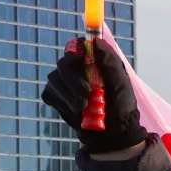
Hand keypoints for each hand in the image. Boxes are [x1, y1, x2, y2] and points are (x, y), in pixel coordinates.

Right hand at [42, 38, 148, 153]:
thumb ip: (109, 61)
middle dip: (73, 80)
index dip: (76, 51)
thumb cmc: (120, 104)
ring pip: (54, 79)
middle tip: (87, 95)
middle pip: (63, 63)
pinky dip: (63, 104)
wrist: (113, 130)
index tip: (82, 61)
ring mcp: (62, 81)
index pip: (76, 45)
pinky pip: (49, 93)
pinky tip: (77, 111)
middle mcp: (75, 67)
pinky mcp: (54, 95)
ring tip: (85, 107)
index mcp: (92, 60)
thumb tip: (96, 41)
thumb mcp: (120, 82)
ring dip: (70, 95)